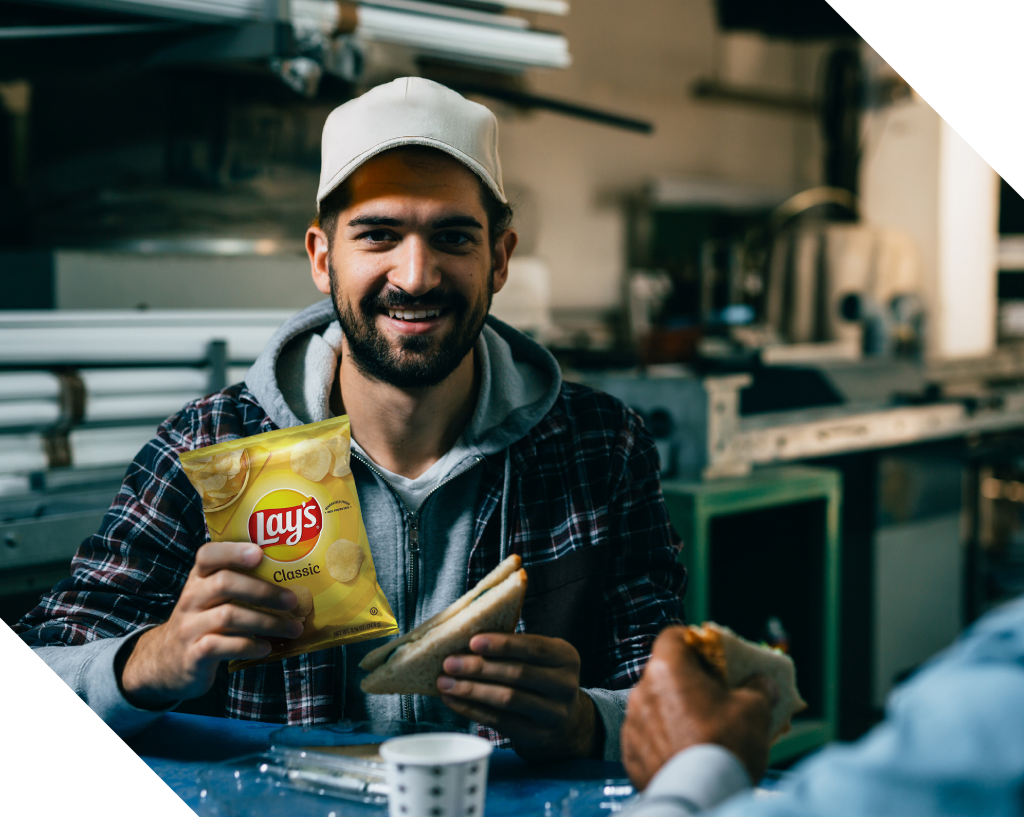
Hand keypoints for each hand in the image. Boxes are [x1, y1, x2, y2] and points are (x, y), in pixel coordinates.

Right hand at [119, 541, 302, 709]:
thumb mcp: (213, 599)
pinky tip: (267, 647)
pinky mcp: (192, 655)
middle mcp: (190, 598)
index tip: (260, 553)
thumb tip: (295, 580)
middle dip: (264, 591)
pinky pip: (222, 646)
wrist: (167, 663)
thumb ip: (241, 585)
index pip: (208, 555)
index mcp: (198, 579)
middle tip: (293, 600)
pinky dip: (249, 646)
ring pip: (228, 616)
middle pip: (225, 583)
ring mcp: (189, 627)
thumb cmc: (205, 622)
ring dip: (267, 622)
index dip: (233, 551)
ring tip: (293, 628)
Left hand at [437, 633, 598, 762]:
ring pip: (507, 699)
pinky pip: (500, 722)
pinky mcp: (538, 737)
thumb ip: (514, 649)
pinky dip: (473, 710)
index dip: (503, 644)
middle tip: (449, 663)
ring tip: (445, 683)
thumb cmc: (541, 680)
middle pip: (517, 673)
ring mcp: (554, 714)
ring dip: (471, 690)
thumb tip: (466, 643)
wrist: (566, 723)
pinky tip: (454, 700)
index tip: (473, 641)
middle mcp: (565, 685)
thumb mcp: (540, 659)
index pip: (533, 647)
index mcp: (566, 657)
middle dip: (479, 667)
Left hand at [621, 626, 776, 790]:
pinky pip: (647, 736)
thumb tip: (763, 681)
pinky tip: (685, 752)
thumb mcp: (755, 709)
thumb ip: (758, 686)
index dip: (693, 642)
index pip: (672, 636)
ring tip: (701, 730)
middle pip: (664, 673)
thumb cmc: (726, 745)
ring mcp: (632, 722)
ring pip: (655, 705)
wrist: (701, 797)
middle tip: (713, 698)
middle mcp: (641, 690)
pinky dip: (663, 739)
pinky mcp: (629, 752)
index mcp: (668, 669)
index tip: (711, 657)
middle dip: (687, 681)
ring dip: (674, 711)